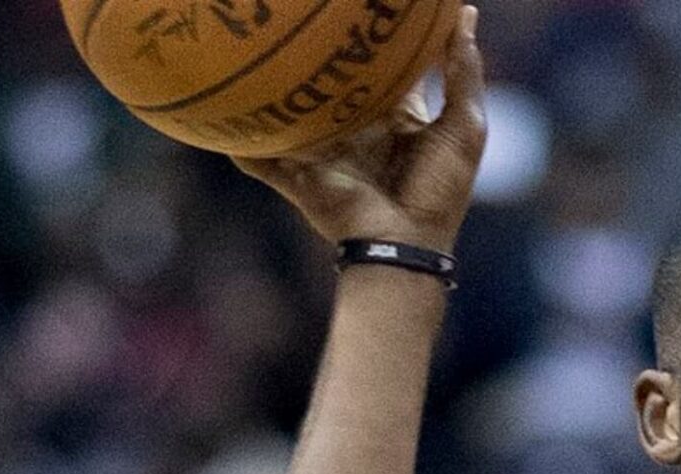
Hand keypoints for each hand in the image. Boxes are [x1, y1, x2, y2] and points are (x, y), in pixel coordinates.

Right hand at [233, 5, 484, 252]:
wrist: (404, 243)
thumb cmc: (439, 190)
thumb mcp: (464, 127)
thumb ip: (463, 73)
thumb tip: (465, 15)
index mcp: (398, 121)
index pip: (387, 72)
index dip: (379, 43)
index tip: (370, 10)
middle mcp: (358, 132)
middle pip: (334, 87)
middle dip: (321, 57)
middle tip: (305, 16)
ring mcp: (324, 154)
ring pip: (293, 114)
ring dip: (274, 89)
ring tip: (251, 47)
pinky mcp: (297, 176)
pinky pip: (259, 157)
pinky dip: (239, 140)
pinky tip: (215, 113)